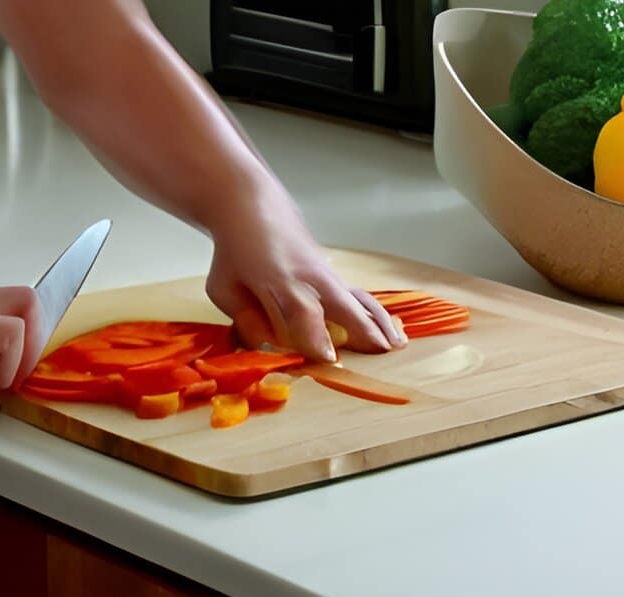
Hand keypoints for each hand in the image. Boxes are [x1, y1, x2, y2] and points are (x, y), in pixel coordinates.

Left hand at [204, 202, 405, 362]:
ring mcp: (326, 274)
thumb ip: (246, 320)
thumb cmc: (236, 255)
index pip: (304, 312)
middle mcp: (309, 277)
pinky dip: (377, 313)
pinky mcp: (333, 275)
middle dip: (363, 330)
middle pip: (343, 303)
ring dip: (380, 322)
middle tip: (383, 354)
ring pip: (359, 299)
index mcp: (279, 280)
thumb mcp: (224, 289)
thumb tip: (269, 347)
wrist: (253, 210)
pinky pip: (360, 296)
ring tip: (398, 346)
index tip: (328, 359)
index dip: (316, 335)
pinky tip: (391, 330)